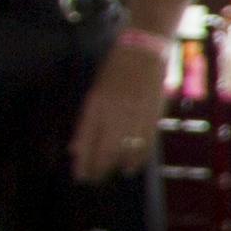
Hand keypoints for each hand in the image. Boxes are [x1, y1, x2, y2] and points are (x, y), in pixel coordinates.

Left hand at [69, 38, 171, 180]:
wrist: (145, 49)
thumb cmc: (116, 67)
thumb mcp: (96, 91)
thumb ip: (87, 121)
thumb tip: (76, 148)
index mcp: (96, 103)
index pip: (86, 140)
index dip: (84, 161)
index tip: (81, 175)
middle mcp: (115, 111)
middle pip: (105, 149)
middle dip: (99, 168)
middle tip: (95, 180)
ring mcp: (135, 114)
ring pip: (126, 149)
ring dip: (120, 165)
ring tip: (117, 174)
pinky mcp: (153, 115)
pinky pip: (145, 143)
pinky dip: (139, 157)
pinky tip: (134, 165)